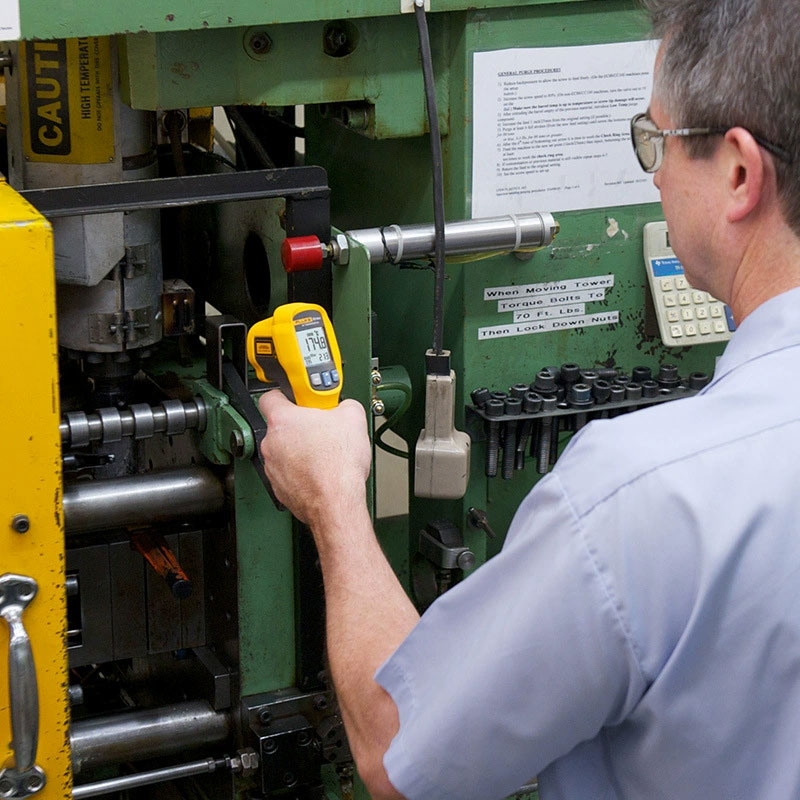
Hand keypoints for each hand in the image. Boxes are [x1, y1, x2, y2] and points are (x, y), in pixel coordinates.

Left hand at [258, 391, 371, 526]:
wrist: (335, 502)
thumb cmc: (337, 466)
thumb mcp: (353, 418)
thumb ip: (344, 404)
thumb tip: (345, 406)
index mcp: (282, 420)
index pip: (270, 397)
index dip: (286, 395)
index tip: (300, 398)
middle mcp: (271, 443)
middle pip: (281, 426)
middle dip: (300, 426)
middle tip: (321, 428)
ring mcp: (273, 467)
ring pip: (284, 451)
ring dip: (300, 450)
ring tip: (324, 454)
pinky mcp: (280, 487)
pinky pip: (288, 472)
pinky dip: (302, 471)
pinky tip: (321, 472)